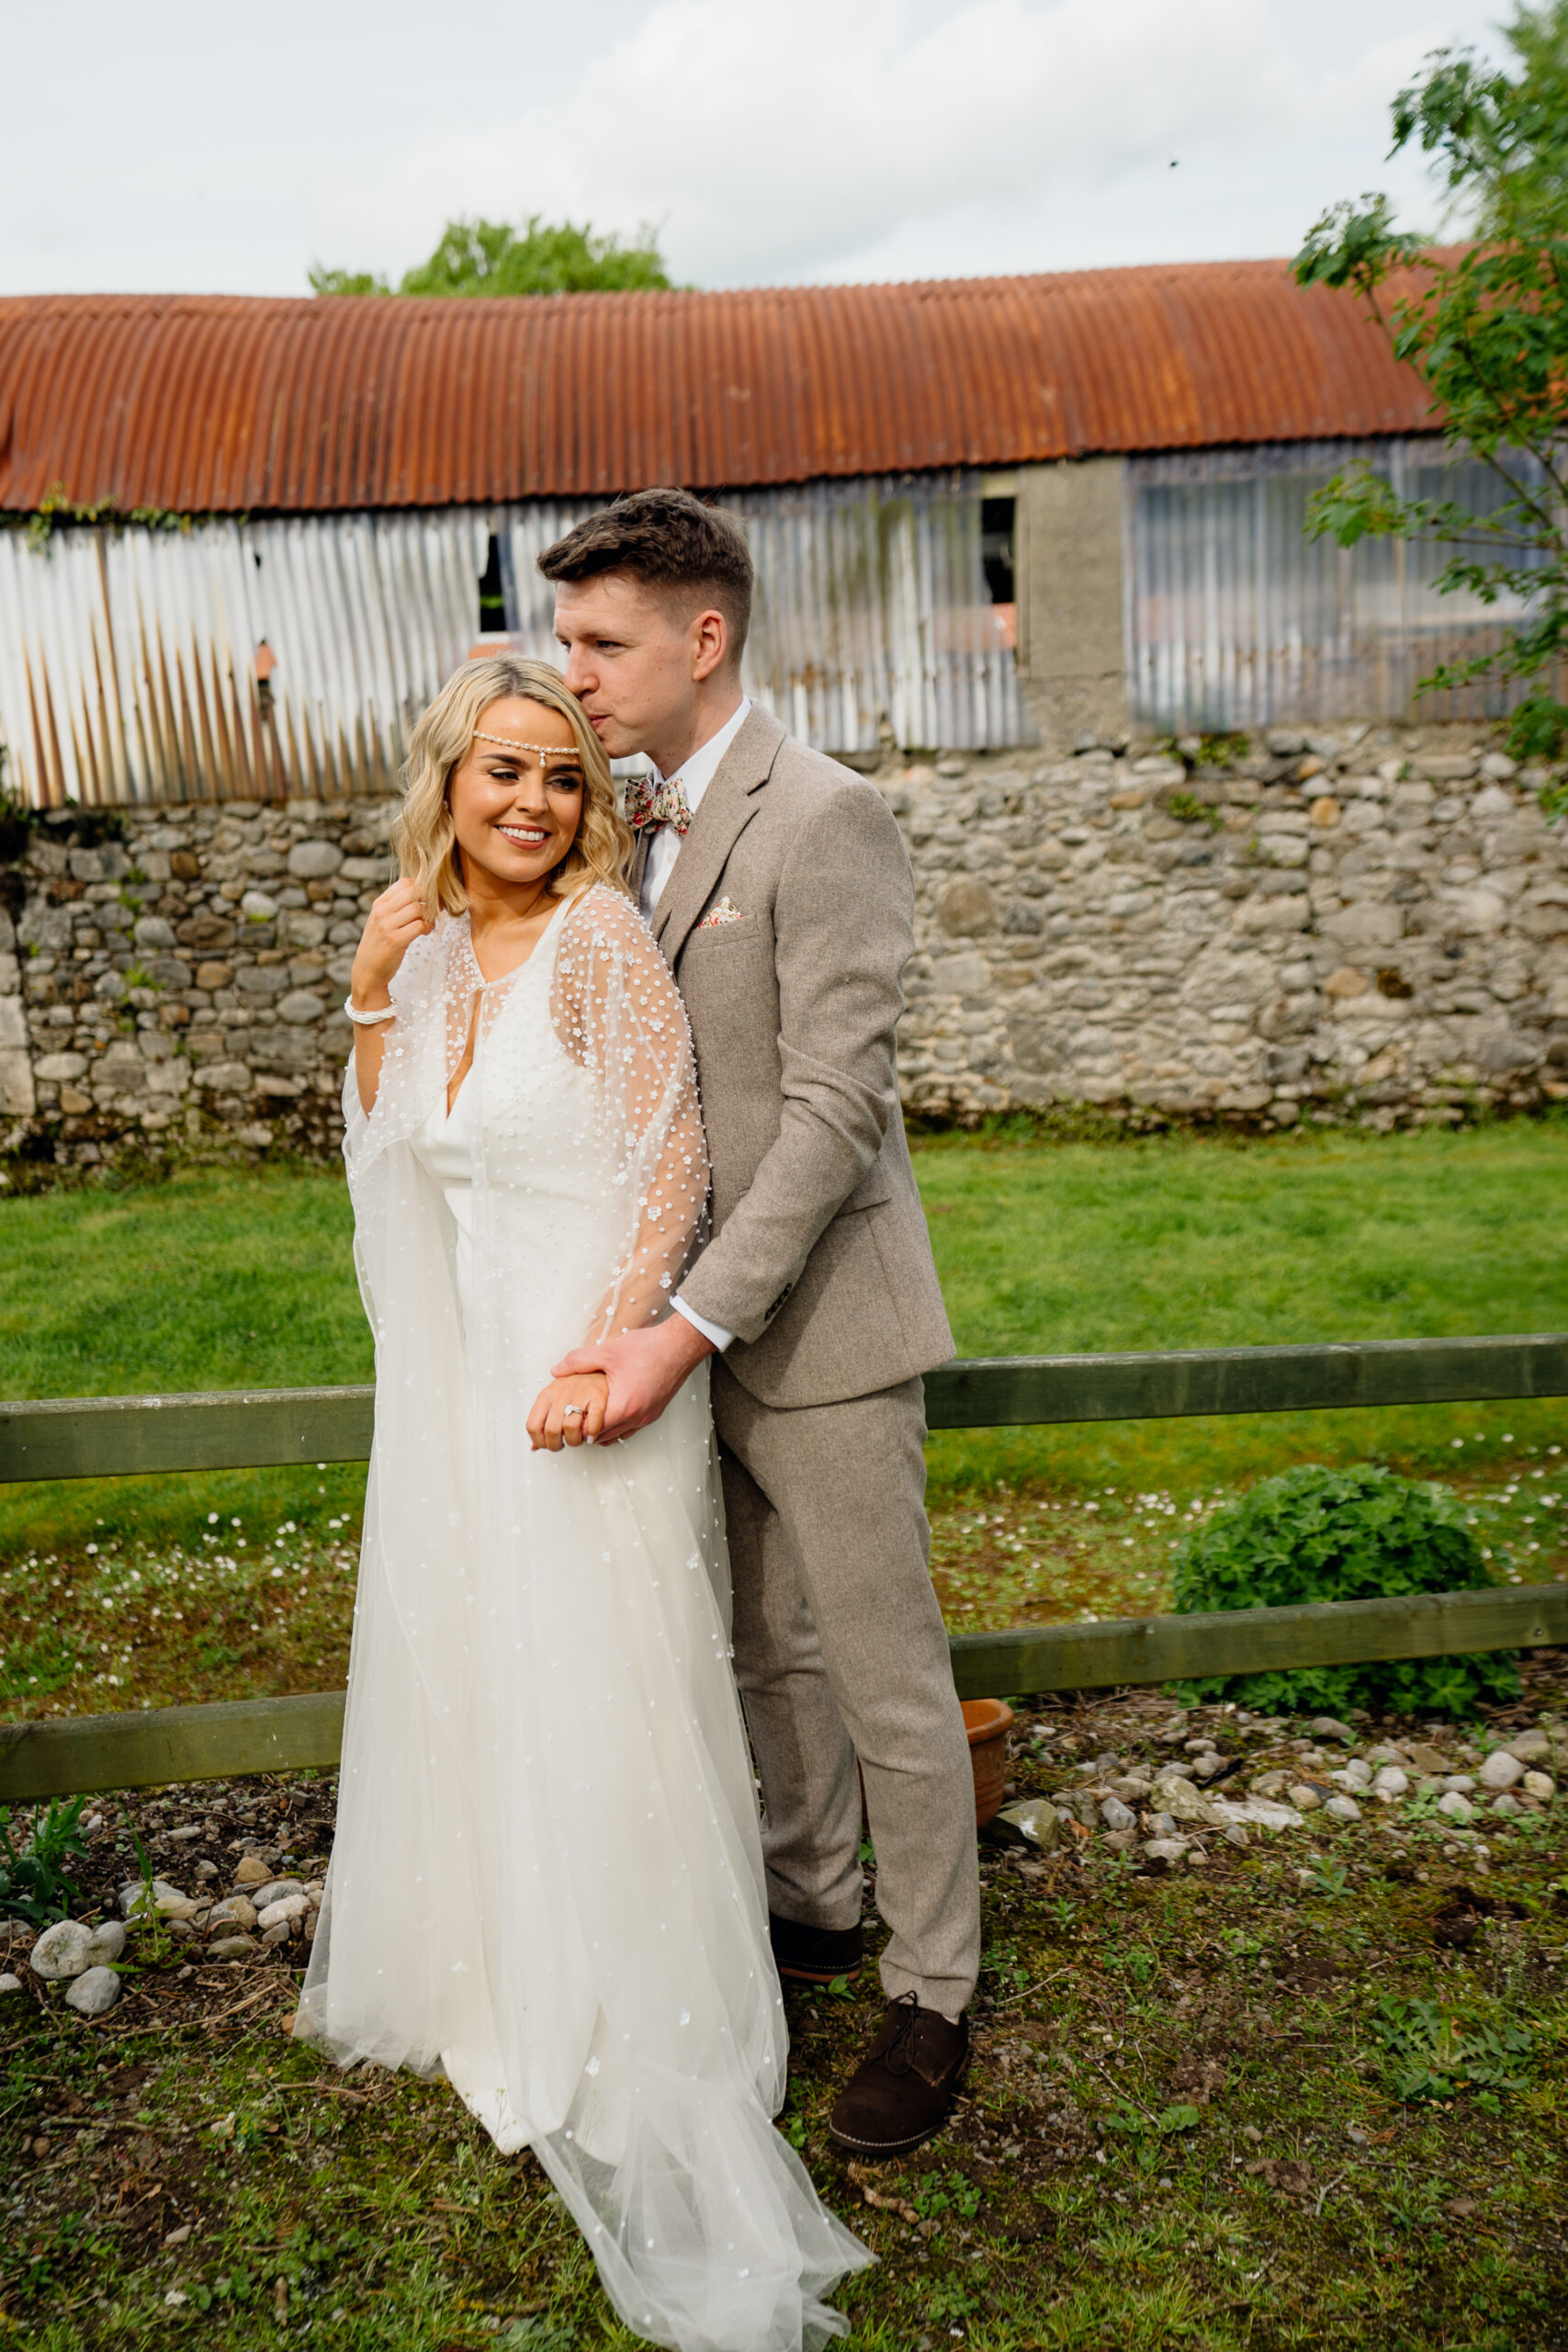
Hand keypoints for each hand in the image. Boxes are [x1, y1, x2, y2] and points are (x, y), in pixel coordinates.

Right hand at [350, 878, 432, 1005]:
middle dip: (430, 899)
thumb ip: (396, 907)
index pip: (405, 882)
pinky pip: (419, 926)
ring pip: (418, 908)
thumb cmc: (379, 945)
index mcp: (379, 904)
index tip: (430, 898)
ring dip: (430, 916)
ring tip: (430, 924)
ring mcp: (387, 926)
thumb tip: (422, 894)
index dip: (423, 887)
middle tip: (437, 909)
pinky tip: (426, 932)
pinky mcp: (395, 941)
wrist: (366, 971)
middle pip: (414, 891)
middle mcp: (381, 912)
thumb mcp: (381, 921)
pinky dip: (428, 928)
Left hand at [526, 1372, 608, 1451]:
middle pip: (551, 1430)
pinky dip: (592, 1433)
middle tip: (564, 1444)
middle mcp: (560, 1393)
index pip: (532, 1425)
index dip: (539, 1441)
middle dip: (557, 1445)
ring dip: (575, 1441)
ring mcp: (579, 1393)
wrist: (602, 1370)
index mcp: (546, 1395)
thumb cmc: (578, 1388)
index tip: (546, 1445)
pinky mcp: (598, 1395)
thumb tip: (534, 1446)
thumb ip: (543, 1422)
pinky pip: (592, 1422)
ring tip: (579, 1439)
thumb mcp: (554, 1400)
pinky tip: (591, 1436)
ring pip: (570, 1428)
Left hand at [553, 1317, 713, 1444]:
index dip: (575, 1423)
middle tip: (570, 1416)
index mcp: (624, 1405)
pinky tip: (608, 1412)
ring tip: (586, 1415)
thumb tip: (556, 1370)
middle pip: (602, 1437)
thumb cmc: (648, 1348)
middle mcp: (637, 1417)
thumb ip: (579, 1361)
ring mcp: (647, 1417)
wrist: (681, 1346)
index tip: (565, 1414)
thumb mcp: (608, 1352)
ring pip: (616, 1436)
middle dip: (584, 1429)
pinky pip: (629, 1429)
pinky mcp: (654, 1413)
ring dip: (600, 1429)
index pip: (591, 1429)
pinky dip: (616, 1426)